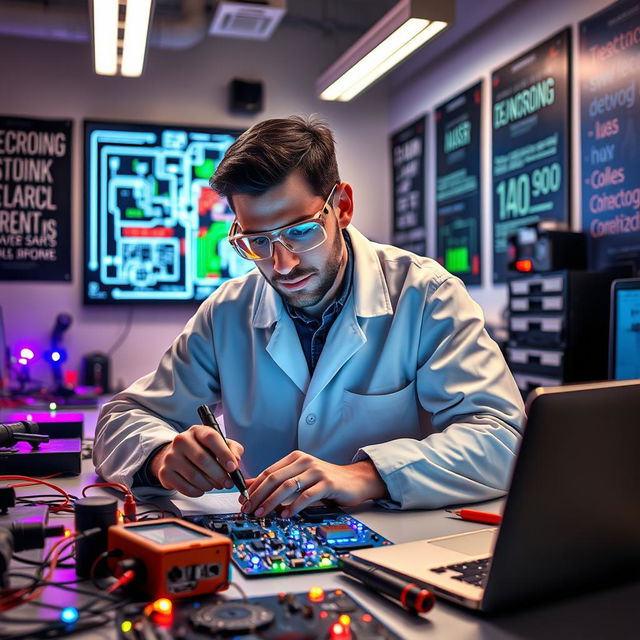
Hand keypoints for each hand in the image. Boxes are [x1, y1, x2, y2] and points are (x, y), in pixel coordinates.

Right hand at [150, 425, 243, 496]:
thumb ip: (232, 449)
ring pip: (194, 476)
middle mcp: (182, 440)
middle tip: (228, 483)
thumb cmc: (203, 450)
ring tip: (215, 485)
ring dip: (209, 484)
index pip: (211, 438)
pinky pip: (185, 487)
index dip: (224, 454)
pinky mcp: (165, 472)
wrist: (177, 456)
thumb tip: (236, 461)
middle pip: (202, 459)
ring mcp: (171, 456)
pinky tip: (203, 488)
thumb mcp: (220, 444)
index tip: (233, 468)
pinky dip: (198, 491)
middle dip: (219, 474)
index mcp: (197, 431)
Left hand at [240, 450, 386, 516]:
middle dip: (258, 495)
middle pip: (275, 478)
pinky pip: (306, 495)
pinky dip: (294, 506)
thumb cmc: (326, 480)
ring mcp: (316, 471)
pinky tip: (286, 514)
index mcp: (295, 458)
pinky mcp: (327, 483)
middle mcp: (304, 461)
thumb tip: (251, 487)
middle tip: (249, 510)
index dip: (254, 487)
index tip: (243, 501)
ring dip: (272, 501)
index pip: (268, 472)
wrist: (355, 480)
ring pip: (288, 486)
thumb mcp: (300, 477)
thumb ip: (279, 480)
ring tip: (263, 514)